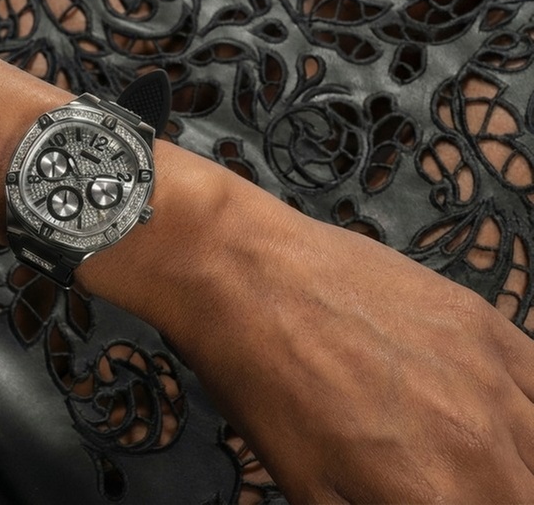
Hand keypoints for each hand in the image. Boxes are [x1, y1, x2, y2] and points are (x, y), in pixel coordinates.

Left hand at [81, 155, 533, 502]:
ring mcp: (489, 370)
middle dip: (489, 494)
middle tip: (441, 477)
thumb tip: (421, 501)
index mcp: (435, 497)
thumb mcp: (310, 487)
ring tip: (470, 454)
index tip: (431, 492)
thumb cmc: (261, 386)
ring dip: (514, 460)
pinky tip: (492, 410)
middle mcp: (481, 440)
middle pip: (519, 490)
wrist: (250, 274)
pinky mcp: (481, 318)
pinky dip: (526, 408)